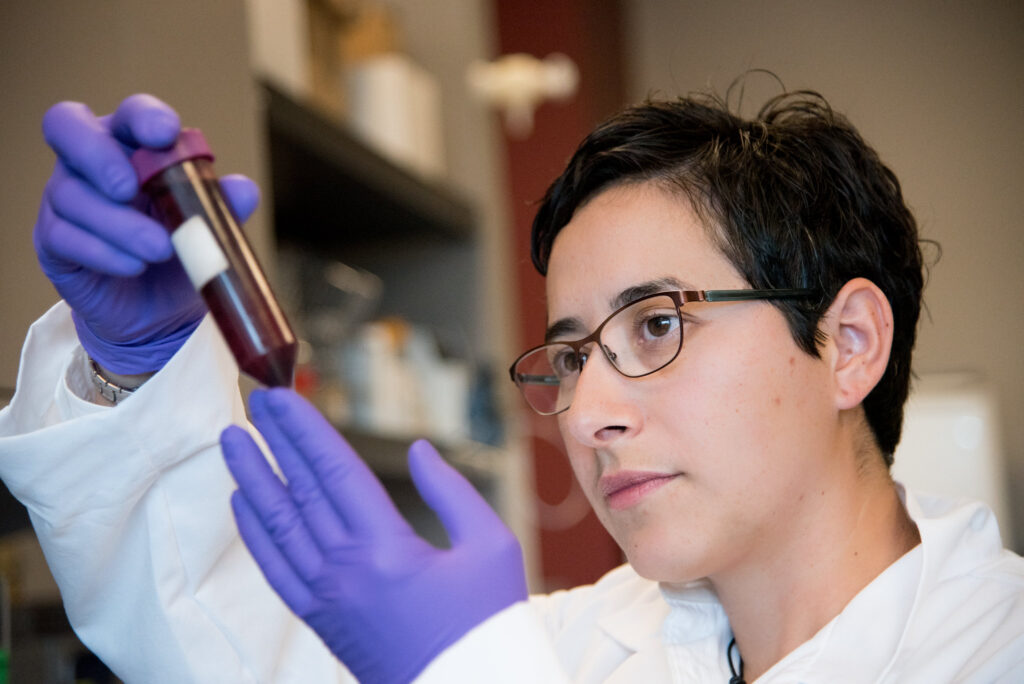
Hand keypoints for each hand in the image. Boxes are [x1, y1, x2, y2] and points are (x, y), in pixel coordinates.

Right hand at [35, 94, 259, 373]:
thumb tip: (243, 190)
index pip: (129, 114)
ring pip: (72, 195)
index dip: (143, 116)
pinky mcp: (53, 240)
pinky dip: (103, 252)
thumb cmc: (181, 253)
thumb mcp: (208, 230)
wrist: (160, 313)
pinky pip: (63, 236)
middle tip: (130, 187)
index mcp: (133, 145)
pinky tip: (134, 266)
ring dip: (119, 223)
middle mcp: (90, 161)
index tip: (165, 134)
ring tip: (161, 249)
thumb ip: (223, 206)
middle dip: (98, 156)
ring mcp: (65, 197)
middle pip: (67, 127)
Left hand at [221, 389, 527, 683]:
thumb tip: (418, 451)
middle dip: (274, 440)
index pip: (335, 470)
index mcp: (388, 546)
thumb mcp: (491, 547)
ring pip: (277, 526)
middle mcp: (346, 569)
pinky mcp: (320, 619)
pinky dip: (254, 533)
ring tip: (233, 441)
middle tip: (254, 401)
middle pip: (301, 489)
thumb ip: (453, 491)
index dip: (305, 429)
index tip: (282, 398)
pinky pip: (274, 569)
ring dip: (252, 479)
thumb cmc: (486, 623)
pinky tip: (242, 504)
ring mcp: (327, 597)